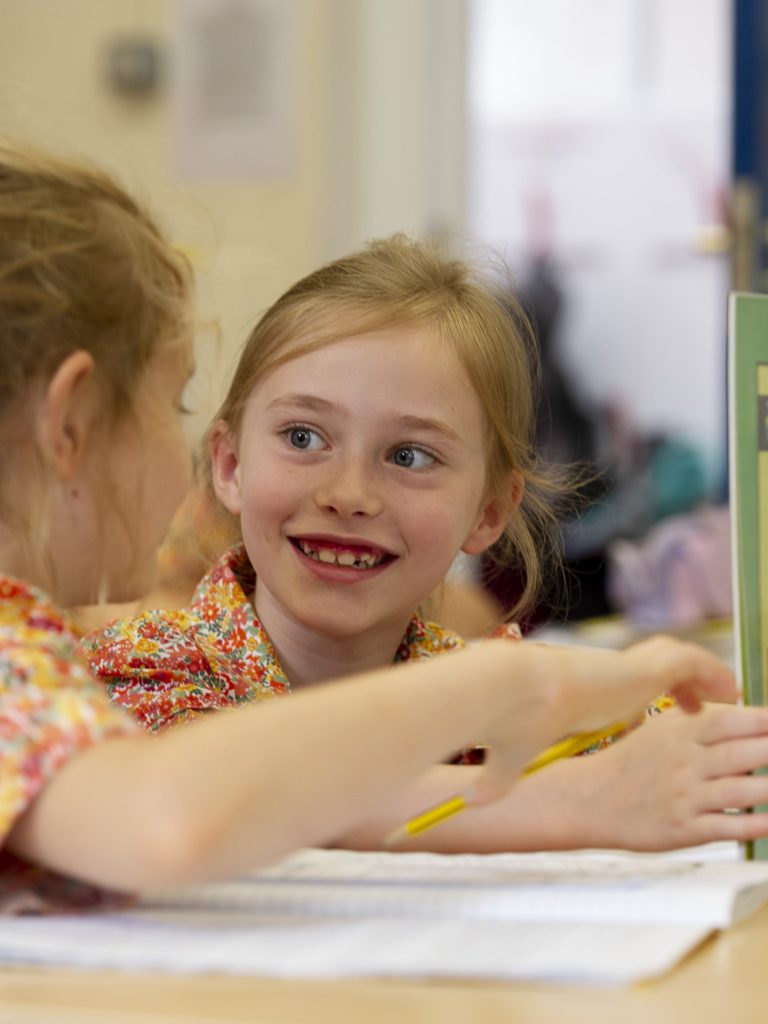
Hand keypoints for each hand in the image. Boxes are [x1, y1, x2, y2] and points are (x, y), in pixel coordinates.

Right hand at [474, 635, 738, 804]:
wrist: (524, 695)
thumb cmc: (522, 719)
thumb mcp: (522, 751)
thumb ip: (509, 774)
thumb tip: (474, 804)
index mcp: (600, 687)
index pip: (638, 681)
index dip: (665, 694)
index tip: (685, 714)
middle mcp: (620, 671)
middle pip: (669, 666)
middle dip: (697, 682)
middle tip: (723, 703)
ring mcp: (635, 665)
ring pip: (687, 661)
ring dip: (711, 677)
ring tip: (733, 699)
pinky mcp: (648, 665)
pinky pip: (693, 665)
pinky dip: (712, 677)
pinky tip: (727, 698)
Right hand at [570, 702, 767, 849]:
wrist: (591, 798)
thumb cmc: (632, 762)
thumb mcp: (661, 729)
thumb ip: (701, 720)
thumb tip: (747, 713)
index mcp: (680, 733)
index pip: (730, 721)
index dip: (764, 721)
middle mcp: (685, 762)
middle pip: (743, 754)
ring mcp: (685, 796)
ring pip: (742, 792)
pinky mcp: (685, 828)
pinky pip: (729, 827)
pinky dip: (757, 825)